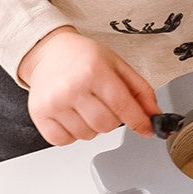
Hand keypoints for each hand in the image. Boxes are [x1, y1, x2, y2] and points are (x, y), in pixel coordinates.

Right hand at [17, 27, 157, 144]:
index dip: (138, 121)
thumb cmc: (82, 58)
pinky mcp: (39, 115)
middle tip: (103, 106)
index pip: (122, 106)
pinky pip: (63, 141)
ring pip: (86, 135)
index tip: (146, 129)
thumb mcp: (116, 65)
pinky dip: (71, 135)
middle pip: (105, 125)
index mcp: (94, 71)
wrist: (48, 52)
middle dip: (111, 121)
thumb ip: (139, 90)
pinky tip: (70, 118)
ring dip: (90, 127)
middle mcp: (72, 88)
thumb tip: (153, 115)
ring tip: (84, 109)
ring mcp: (53, 103)